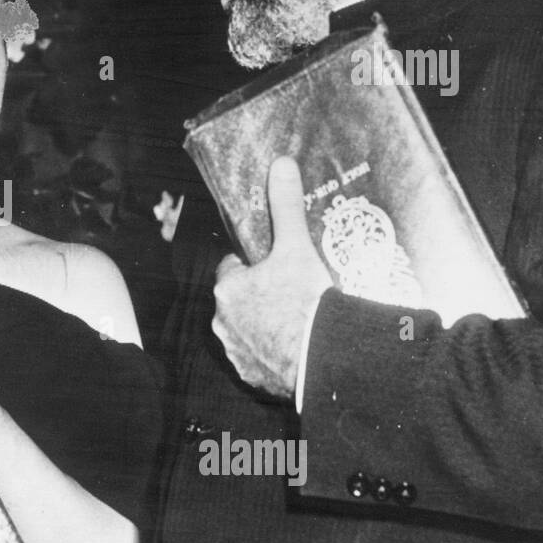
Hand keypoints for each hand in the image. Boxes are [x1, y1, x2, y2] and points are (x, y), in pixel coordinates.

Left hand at [212, 156, 331, 398]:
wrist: (320, 360)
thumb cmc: (304, 302)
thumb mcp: (297, 247)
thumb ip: (286, 206)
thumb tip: (281, 165)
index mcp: (228, 288)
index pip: (233, 268)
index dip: (254, 264)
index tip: (275, 265)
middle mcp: (222, 322)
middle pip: (239, 300)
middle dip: (259, 296)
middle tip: (291, 293)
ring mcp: (236, 352)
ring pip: (246, 331)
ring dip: (264, 326)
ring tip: (296, 321)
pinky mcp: (252, 377)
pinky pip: (258, 360)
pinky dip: (272, 355)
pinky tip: (295, 349)